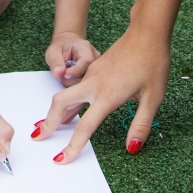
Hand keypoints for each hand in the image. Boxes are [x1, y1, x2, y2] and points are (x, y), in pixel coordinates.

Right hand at [33, 24, 169, 161]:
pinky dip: (68, 100)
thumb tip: (132, 148)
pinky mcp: (94, 69)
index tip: (61, 159)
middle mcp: (94, 84)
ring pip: (66, 94)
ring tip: (51, 126)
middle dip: (48, 122)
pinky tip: (73, 107)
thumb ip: (141, 125)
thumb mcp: (153, 97)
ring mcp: (92, 75)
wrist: (147, 33)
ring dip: (56, 111)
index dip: (72, 146)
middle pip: (61, 104)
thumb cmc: (153, 63)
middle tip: (39, 137)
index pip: (85, 126)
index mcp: (108, 95)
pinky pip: (75, 87)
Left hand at [45, 31, 98, 85]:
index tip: (64, 75)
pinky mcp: (94, 74)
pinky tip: (70, 79)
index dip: (75, 71)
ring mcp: (95, 67)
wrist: (66, 47)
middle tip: (61, 77)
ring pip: (88, 81)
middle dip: (73, 80)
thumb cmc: (61, 48)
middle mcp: (94, 57)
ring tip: (64, 76)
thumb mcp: (53, 52)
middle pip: (89, 74)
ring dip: (73, 83)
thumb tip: (57, 74)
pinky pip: (87, 84)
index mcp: (85, 47)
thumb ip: (55, 62)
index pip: (86, 61)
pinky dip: (76, 85)